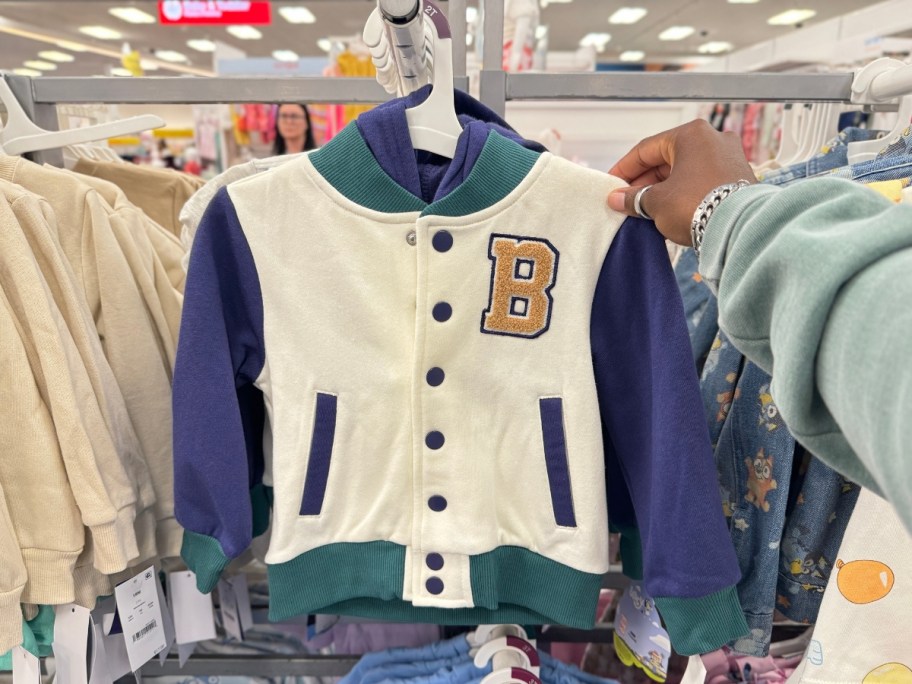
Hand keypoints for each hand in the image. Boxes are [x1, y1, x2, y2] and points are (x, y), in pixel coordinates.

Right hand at [607, 120, 755, 244]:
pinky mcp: (738, 176)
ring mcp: (729, 157)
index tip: (612, 184)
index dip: (625, 168)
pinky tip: (671, 209)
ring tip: (646, 208)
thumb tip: (617, 199)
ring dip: (664, 188)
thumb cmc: (697, 206)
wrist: (738, 228)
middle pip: (667, 158)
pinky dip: (684, 191)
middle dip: (645, 181)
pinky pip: (702, 180)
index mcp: (691, 134)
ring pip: (685, 170)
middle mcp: (713, 139)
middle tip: (627, 200)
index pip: (646, 149)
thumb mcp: (656, 202)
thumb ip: (634, 198)